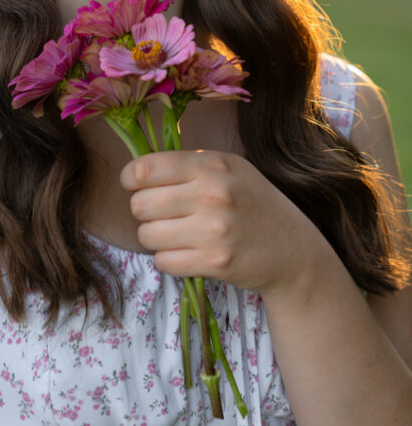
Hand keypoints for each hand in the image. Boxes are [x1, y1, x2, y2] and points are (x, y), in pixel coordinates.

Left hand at [120, 149, 323, 296]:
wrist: (294, 252)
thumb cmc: (253, 205)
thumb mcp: (229, 169)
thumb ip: (188, 165)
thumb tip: (136, 172)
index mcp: (212, 164)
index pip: (145, 168)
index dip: (131, 179)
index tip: (136, 186)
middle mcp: (213, 192)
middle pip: (139, 204)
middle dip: (145, 213)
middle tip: (164, 216)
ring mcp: (215, 229)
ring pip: (147, 235)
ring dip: (156, 239)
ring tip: (178, 236)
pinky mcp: (216, 261)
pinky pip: (163, 261)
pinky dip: (169, 260)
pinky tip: (188, 254)